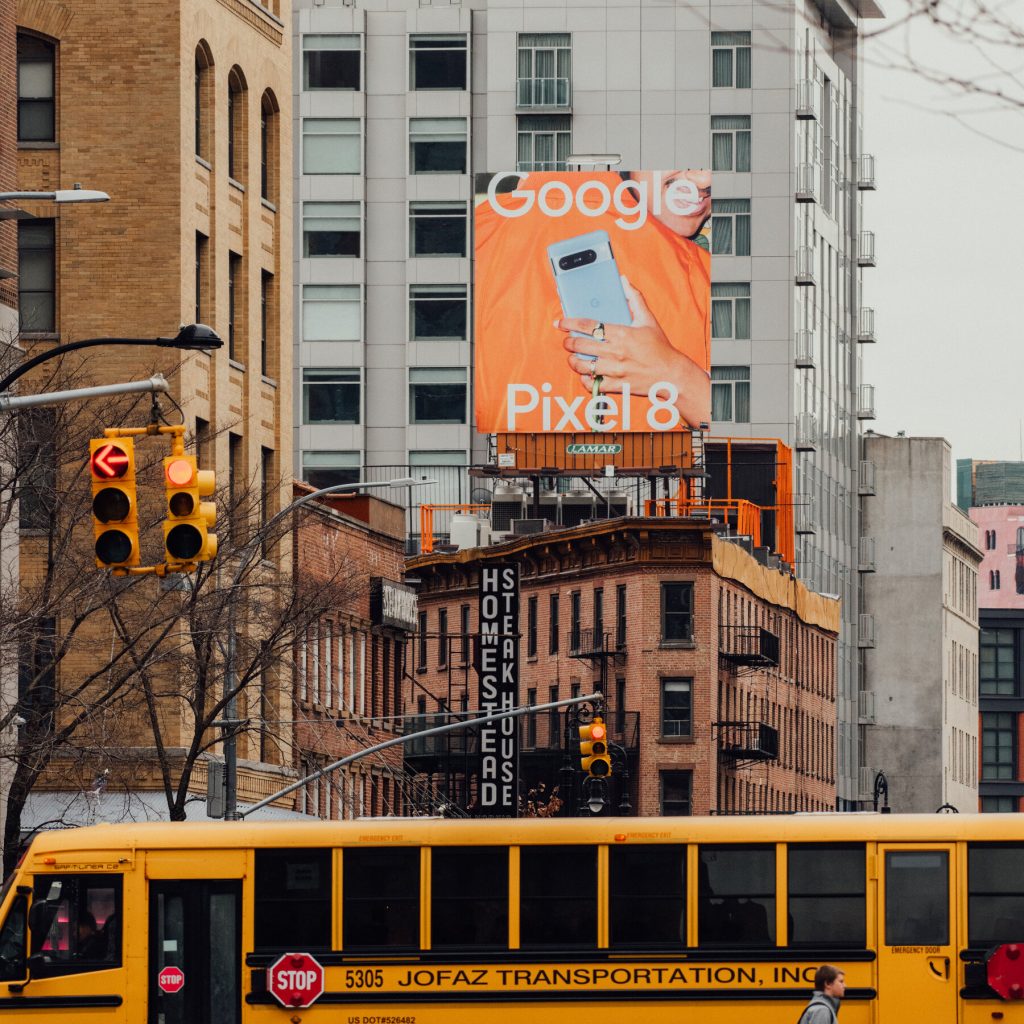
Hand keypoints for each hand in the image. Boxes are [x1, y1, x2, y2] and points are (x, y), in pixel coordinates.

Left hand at [554, 276, 710, 426]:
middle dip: (569, 342)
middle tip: (567, 341)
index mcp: (622, 334)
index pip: (589, 325)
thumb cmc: (659, 347)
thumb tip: (623, 280)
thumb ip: (635, 298)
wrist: (671, 374)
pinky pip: (594, 384)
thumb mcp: (648, 319)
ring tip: (573, 358)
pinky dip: (586, 380)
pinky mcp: (617, 385)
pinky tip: (586, 375)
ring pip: (584, 366)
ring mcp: (616, 370)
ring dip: (574, 361)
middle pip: (581, 345)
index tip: (561, 323)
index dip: (570, 323)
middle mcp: (616, 352)